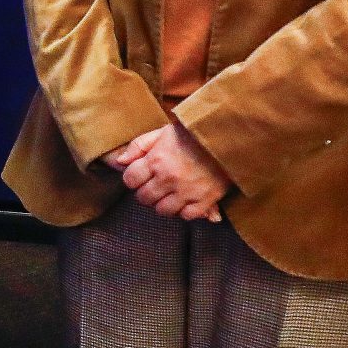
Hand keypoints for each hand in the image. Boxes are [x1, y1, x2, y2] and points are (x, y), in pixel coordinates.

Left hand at [110, 123, 230, 221]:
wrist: (229, 136)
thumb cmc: (193, 132)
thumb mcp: (162, 132)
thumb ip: (139, 146)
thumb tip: (119, 161)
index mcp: (156, 159)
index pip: (130, 180)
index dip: (133, 178)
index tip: (140, 175)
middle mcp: (169, 177)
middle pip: (144, 198)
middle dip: (146, 192)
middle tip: (155, 185)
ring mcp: (187, 191)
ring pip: (163, 210)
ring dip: (163, 204)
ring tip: (170, 193)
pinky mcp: (206, 199)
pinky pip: (187, 215)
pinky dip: (185, 210)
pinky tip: (186, 199)